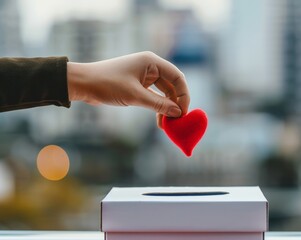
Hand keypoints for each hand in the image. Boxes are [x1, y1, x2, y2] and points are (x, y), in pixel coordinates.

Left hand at [67, 51, 189, 128]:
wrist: (82, 84)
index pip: (177, 77)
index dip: (184, 95)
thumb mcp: (135, 96)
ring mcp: (144, 75)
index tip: (184, 112)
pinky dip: (157, 107)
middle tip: (177, 121)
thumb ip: (158, 104)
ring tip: (166, 125)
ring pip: (163, 93)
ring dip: (166, 108)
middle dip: (175, 103)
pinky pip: (154, 96)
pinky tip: (159, 120)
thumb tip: (178, 113)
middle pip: (172, 86)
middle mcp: (150, 67)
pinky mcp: (138, 84)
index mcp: (152, 62)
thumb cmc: (107, 84)